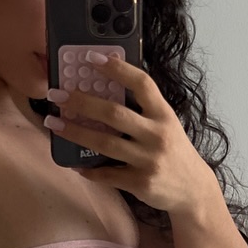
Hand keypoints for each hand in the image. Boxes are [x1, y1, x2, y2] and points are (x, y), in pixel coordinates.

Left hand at [45, 56, 215, 214]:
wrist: (193, 190)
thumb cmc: (173, 151)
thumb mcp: (166, 124)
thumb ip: (143, 109)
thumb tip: (106, 88)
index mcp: (164, 114)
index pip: (142, 83)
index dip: (117, 68)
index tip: (91, 58)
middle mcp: (157, 135)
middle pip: (114, 113)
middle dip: (81, 101)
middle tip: (57, 94)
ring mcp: (148, 160)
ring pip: (104, 143)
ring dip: (74, 132)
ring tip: (54, 123)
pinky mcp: (140, 183)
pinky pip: (107, 174)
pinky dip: (88, 169)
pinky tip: (74, 163)